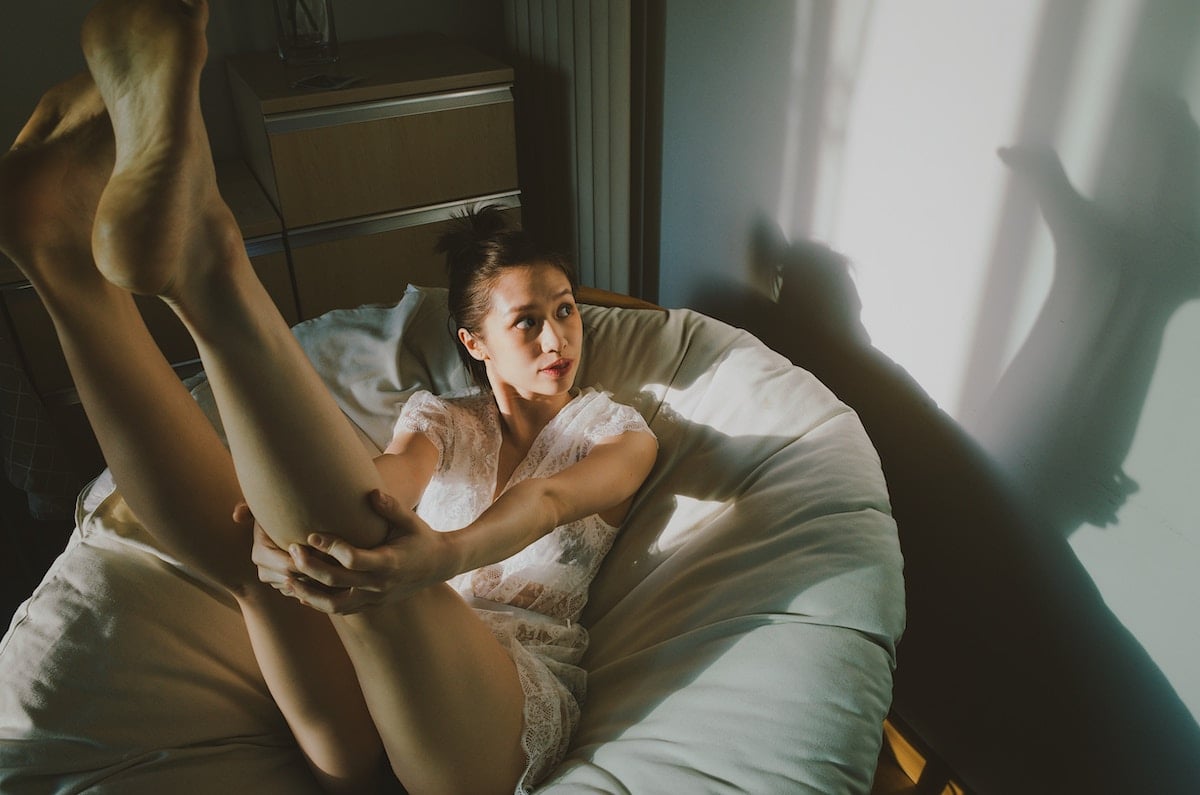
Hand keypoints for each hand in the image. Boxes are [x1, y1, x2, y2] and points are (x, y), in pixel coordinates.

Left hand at [248, 490, 457, 614]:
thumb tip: (371, 492)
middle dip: (311, 566)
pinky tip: (301, 593)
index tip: (311, 535)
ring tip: (288, 580)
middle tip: (293, 550)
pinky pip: (341, 610)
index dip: (331, 547)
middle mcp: (380, 583)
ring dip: (309, 593)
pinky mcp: (371, 604)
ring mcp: (375, 597)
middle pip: (338, 582)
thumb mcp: (411, 520)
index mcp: (390, 562)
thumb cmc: (421, 538)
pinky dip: (319, 603)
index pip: (354, 559)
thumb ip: (391, 507)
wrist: (439, 566)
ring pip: (335, 605)